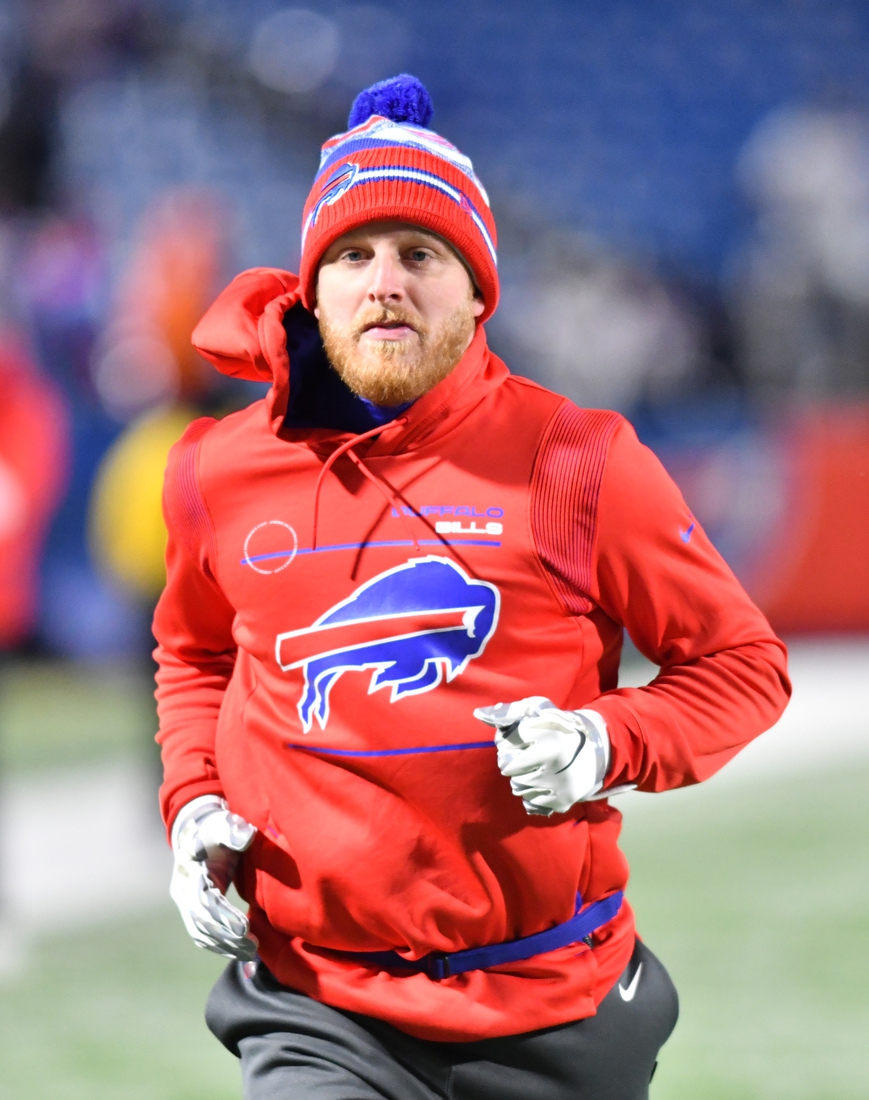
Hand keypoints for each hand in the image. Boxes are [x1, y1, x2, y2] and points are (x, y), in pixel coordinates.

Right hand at [169, 795, 257, 960]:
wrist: (197, 832)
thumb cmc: (215, 829)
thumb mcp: (223, 826)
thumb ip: (233, 832)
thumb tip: (247, 835)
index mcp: (191, 871)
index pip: (205, 900)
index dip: (224, 915)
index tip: (244, 928)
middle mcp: (183, 891)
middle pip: (202, 921)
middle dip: (226, 937)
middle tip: (252, 946)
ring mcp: (185, 902)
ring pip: (201, 932)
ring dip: (224, 945)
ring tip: (250, 953)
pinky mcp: (192, 909)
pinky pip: (202, 933)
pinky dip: (218, 945)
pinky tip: (238, 951)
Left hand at [474, 697, 613, 815]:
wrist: (597, 749)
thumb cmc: (559, 727)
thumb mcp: (537, 711)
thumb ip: (509, 712)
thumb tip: (478, 714)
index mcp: (550, 740)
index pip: (507, 744)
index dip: (509, 740)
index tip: (523, 739)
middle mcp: (557, 765)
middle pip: (508, 768)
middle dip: (512, 760)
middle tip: (526, 756)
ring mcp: (560, 786)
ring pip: (517, 787)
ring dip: (520, 777)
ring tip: (535, 768)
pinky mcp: (562, 802)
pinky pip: (529, 803)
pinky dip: (531, 793)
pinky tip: (542, 783)